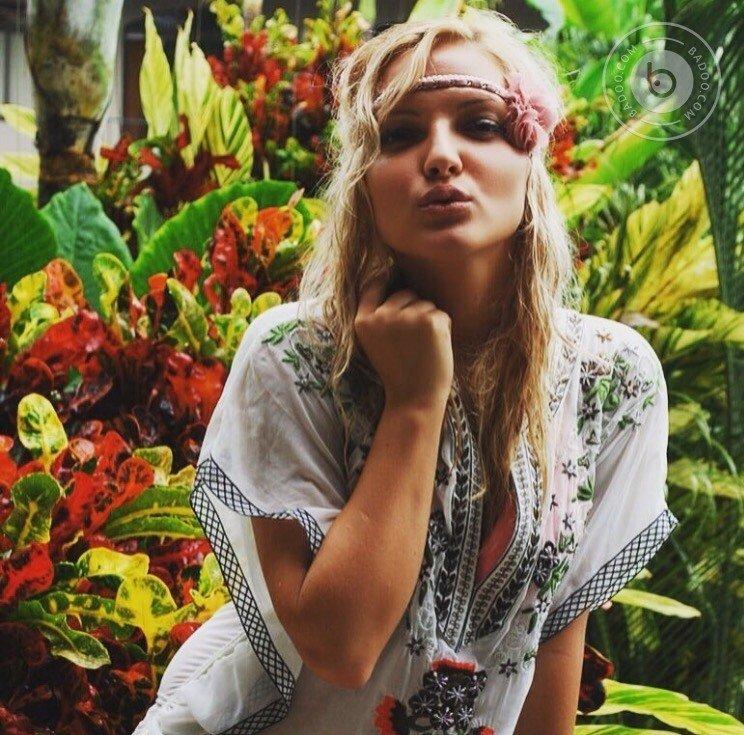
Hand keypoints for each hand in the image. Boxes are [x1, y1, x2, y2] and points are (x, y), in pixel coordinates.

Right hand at [354, 268, 453, 410]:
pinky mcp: (429, 321)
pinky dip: (444, 330)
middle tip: (413, 342)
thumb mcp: (376, 343)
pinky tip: (434, 349)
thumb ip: (380, 317)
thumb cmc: (399, 373)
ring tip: (422, 349)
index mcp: (363, 322)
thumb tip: (396, 282)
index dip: (385, 280)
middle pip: (405, 294)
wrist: (413, 400)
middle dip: (414, 310)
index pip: (373, 285)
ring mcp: (405, 317)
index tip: (394, 280)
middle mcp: (381, 316)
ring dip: (429, 321)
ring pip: (425, 304)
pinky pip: (441, 314)